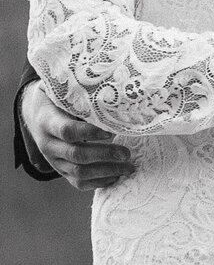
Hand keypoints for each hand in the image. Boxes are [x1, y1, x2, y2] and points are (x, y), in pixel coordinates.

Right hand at [19, 81, 133, 190]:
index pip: (67, 131)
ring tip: (128, 167)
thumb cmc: (56, 96)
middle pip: (76, 155)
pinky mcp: (60, 170)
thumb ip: (79, 89)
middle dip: (104, 155)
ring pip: (78, 173)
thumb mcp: (62, 89)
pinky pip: (77, 183)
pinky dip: (98, 182)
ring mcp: (54, 160)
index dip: (89, 133)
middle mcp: (48, 144)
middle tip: (126, 153)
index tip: (111, 131)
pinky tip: (116, 177)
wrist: (34, 114)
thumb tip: (111, 82)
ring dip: (106, 171)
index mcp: (47, 121)